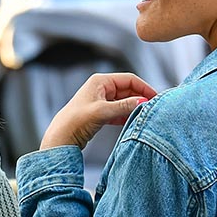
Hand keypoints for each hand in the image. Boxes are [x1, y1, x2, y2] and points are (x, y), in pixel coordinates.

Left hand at [40, 73, 156, 149]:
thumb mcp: (103, 111)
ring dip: (134, 108)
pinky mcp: (101, 113)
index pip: (129, 79)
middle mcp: (101, 88)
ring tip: (144, 116)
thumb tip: (144, 102)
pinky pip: (119, 111)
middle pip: (128, 90)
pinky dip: (126, 115)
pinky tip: (132, 122)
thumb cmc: (76, 120)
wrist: (61, 137)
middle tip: (152, 109)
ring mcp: (101, 100)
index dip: (143, 87)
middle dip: (140, 98)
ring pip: (124, 101)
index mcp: (100, 81)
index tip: (155, 98)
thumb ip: (124, 106)